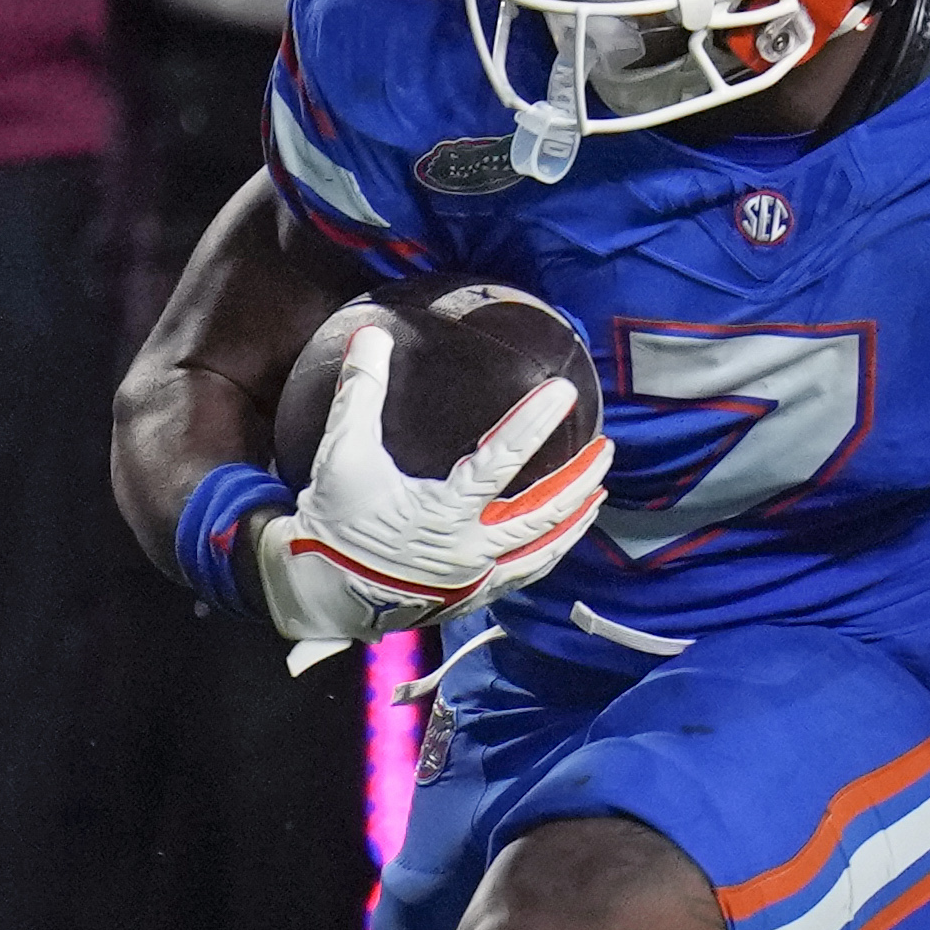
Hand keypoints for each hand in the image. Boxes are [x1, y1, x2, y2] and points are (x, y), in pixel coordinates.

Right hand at [250, 327, 609, 654]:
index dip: (534, 422)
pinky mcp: (474, 595)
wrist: (324, 594)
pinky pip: (526, 575)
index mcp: (444, 512)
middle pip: (544, 514)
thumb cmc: (336, 523)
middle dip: (579, 479)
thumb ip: (360, 392)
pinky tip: (562, 538)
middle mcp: (470, 549)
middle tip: (606, 448)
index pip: (501, 460)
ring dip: (574, 519)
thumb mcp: (342, 454)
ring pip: (543, 550)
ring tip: (598, 493)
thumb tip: (371, 333)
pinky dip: (550, 553)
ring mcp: (476, 577)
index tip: (564, 392)